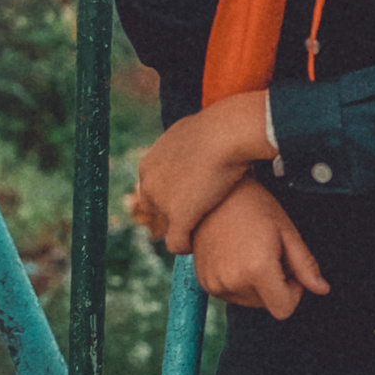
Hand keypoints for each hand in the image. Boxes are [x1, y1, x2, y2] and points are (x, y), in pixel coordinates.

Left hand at [130, 94, 275, 249]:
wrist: (225, 133)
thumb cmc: (218, 128)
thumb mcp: (193, 131)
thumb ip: (187, 144)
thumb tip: (199, 141)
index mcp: (149, 164)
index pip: (153, 190)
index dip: (172, 197)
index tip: (192, 198)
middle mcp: (149, 184)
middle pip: (155, 212)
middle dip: (173, 216)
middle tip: (198, 216)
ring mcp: (161, 202)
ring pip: (165, 228)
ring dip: (182, 230)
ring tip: (202, 229)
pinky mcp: (178, 218)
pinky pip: (176, 244)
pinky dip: (187, 246)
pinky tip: (200, 242)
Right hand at [191, 178, 329, 318]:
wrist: (214, 192)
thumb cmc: (251, 204)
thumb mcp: (287, 231)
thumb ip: (306, 265)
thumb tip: (322, 289)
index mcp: (256, 269)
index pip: (284, 310)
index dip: (293, 293)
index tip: (290, 269)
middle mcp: (232, 281)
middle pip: (267, 306)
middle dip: (275, 284)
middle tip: (269, 252)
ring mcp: (215, 283)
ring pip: (249, 301)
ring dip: (256, 283)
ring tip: (251, 251)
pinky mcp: (205, 282)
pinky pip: (231, 294)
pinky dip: (239, 281)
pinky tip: (237, 256)